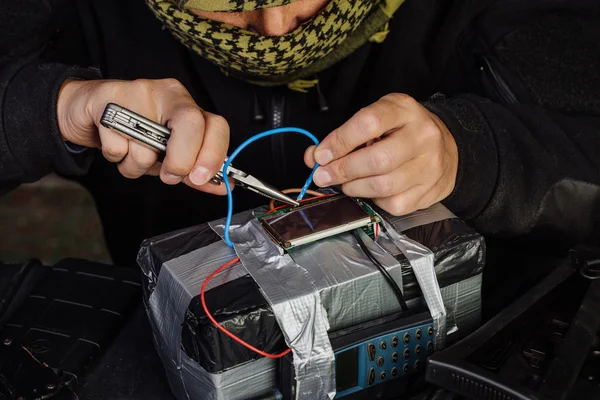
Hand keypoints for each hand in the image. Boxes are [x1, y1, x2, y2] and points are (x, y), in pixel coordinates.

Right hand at [57, 78, 229, 193]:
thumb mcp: (168, 154)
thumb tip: (224, 187)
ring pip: (147, 145)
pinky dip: (115, 157)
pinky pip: (117, 145)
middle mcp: (168, 94)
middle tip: (169, 175)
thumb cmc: (133, 134)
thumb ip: (194, 171)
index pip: (216, 125)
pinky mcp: (108, 99)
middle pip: (190, 124)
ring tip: (130, 154)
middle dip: (181, 160)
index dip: (213, 154)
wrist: (86, 111)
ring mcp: (138, 93)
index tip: (201, 178)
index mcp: (187, 107)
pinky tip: (114, 144)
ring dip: (137, 166)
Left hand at [304, 93, 457, 214]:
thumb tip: (314, 157)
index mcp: (404, 110)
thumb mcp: (376, 120)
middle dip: (343, 170)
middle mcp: (422, 136)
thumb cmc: (402, 132)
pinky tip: (372, 190)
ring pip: (384, 186)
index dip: (340, 141)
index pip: (369, 123)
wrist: (447, 148)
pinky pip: (394, 203)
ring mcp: (429, 166)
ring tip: (345, 183)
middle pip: (378, 159)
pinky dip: (375, 200)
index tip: (321, 155)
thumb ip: (344, 136)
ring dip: (354, 188)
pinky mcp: (430, 191)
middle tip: (324, 176)